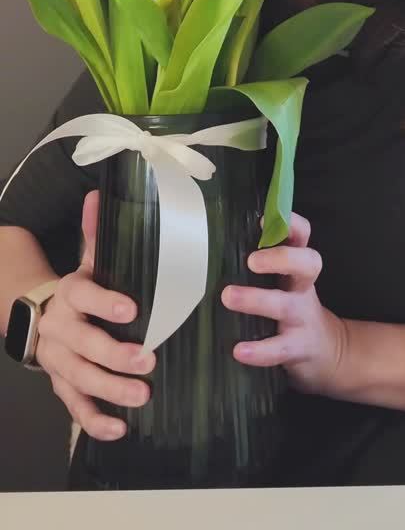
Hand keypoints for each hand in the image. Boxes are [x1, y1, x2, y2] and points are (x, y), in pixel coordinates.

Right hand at [36, 190, 155, 440]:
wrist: (39, 315)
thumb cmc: (81, 288)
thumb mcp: (88, 260)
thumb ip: (97, 232)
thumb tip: (100, 193)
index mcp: (70, 293)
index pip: (85, 296)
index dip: (106, 303)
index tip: (133, 310)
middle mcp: (60, 328)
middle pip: (83, 344)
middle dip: (114, 354)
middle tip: (148, 360)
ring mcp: (59, 360)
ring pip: (80, 378)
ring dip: (110, 390)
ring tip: (142, 396)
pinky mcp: (61, 385)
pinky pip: (74, 407)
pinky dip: (94, 420)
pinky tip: (118, 428)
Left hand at [221, 212, 345, 396]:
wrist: (326, 351)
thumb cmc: (294, 308)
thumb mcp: (286, 281)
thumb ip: (265, 262)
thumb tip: (220, 241)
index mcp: (297, 267)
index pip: (303, 236)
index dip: (291, 224)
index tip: (264, 220)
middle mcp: (303, 287)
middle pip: (307, 264)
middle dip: (281, 258)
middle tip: (251, 261)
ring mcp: (302, 317)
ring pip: (284, 305)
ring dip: (256, 300)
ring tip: (228, 296)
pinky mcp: (297, 347)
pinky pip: (279, 348)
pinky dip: (260, 350)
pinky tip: (240, 350)